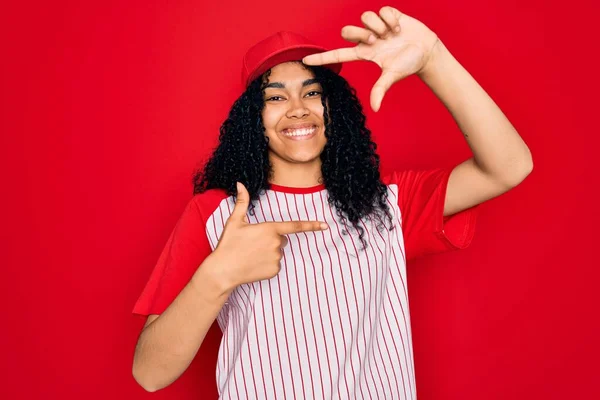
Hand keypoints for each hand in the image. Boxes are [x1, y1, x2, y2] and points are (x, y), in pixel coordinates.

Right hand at [211, 182, 328, 289]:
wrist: (223, 271)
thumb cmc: (228, 244)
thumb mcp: (234, 221)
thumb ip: (242, 202)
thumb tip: (240, 184)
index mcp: (270, 228)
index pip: (295, 226)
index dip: (312, 225)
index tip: (325, 225)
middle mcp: (276, 243)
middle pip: (282, 239)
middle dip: (272, 239)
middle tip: (253, 243)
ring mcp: (276, 258)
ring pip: (278, 251)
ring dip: (269, 252)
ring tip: (251, 254)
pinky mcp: (274, 270)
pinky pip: (276, 264)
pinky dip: (267, 264)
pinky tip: (254, 264)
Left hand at [303, 6, 439, 111]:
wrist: (427, 51)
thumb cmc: (408, 64)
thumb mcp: (392, 76)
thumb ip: (381, 89)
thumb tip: (375, 108)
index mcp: (364, 54)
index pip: (337, 55)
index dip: (322, 58)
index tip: (304, 60)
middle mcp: (367, 39)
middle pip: (347, 31)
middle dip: (359, 33)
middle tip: (376, 40)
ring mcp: (376, 27)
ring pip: (365, 18)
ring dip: (378, 26)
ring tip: (391, 34)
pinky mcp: (388, 15)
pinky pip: (382, 11)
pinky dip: (391, 19)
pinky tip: (399, 28)